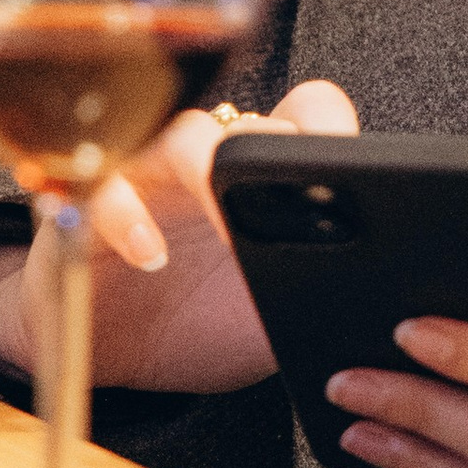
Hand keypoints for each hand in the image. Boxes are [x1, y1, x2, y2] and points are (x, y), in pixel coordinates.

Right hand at [0, 79, 358, 393]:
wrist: (112, 353)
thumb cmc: (197, 320)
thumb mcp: (270, 319)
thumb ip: (314, 295)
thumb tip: (381, 301)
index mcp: (262, 176)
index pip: (306, 114)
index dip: (328, 129)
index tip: (350, 177)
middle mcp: (209, 160)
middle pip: (247, 123)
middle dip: (273, 151)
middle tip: (293, 199)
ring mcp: (149, 174)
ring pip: (181, 137)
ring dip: (209, 172)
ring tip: (230, 228)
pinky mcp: (87, 202)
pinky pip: (105, 188)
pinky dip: (127, 217)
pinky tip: (149, 254)